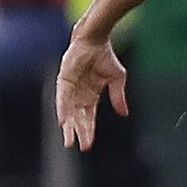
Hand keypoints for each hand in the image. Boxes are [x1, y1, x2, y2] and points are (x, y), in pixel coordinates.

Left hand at [56, 36, 128, 150]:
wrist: (96, 39)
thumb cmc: (105, 56)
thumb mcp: (116, 79)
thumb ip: (118, 96)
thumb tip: (124, 114)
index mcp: (90, 95)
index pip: (88, 117)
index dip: (89, 130)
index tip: (88, 145)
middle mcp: (78, 94)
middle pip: (77, 118)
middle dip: (78, 132)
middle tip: (79, 146)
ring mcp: (70, 88)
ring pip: (68, 111)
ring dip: (68, 125)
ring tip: (68, 140)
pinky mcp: (63, 80)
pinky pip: (62, 98)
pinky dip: (62, 109)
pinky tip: (63, 120)